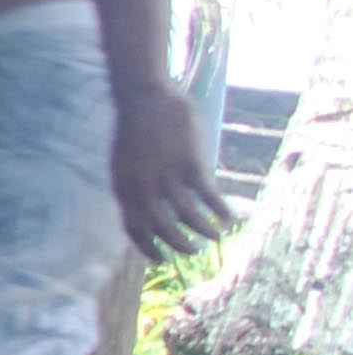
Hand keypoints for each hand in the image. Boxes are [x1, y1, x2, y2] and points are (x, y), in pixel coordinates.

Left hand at [110, 83, 236, 257]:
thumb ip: (135, 186)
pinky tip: (229, 218)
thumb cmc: (135, 128)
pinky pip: (208, 198)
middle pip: (163, 230)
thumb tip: (149, 208)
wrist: (143, 96)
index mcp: (124, 188)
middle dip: (180, 246)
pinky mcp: (191, 164)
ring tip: (216, 237)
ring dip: (204, 232)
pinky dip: (220, 212)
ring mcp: (167, 176)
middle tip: (194, 251)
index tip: (161, 258)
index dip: (148, 248)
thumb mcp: (125, 162)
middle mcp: (143, 188)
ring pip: (189, 218)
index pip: (134, 229)